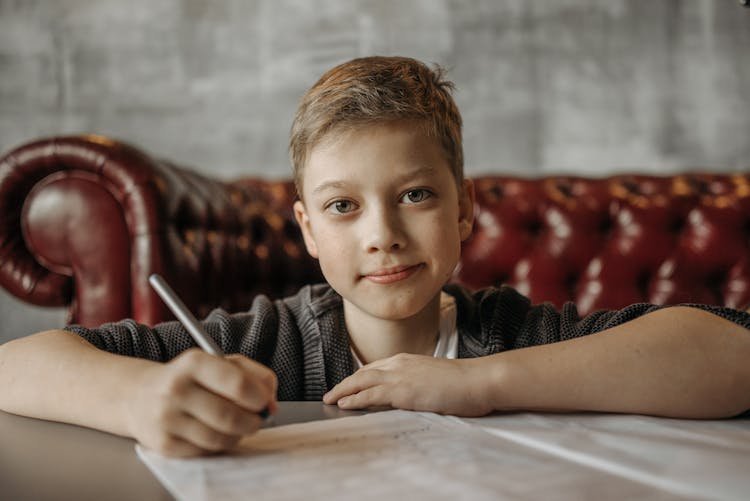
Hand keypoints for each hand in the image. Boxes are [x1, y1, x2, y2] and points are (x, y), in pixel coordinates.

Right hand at [127, 349, 277, 456]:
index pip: (237, 384)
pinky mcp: (163, 443)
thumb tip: (271, 402)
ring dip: (237, 435)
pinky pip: (204, 451)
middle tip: (257, 419)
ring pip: (219, 438)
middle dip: (252, 421)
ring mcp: (167, 418)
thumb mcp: (220, 363)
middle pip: (230, 416)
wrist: (140, 395)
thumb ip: (253, 375)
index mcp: (194, 362)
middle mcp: (176, 389)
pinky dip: (218, 445)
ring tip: (238, 426)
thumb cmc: (189, 378)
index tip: (265, 402)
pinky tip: (216, 433)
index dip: (259, 397)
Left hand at [323, 353, 494, 416]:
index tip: (347, 386)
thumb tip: (408, 395)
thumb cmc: (464, 383)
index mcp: (407, 360)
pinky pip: (370, 394)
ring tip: (329, 400)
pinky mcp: (403, 390)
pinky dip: (354, 399)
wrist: (478, 380)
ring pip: (362, 381)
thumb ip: (417, 384)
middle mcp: (399, 363)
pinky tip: (344, 405)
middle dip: (345, 384)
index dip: (359, 378)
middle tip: (330, 394)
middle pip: (363, 373)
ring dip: (343, 391)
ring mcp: (400, 375)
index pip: (375, 368)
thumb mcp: (434, 380)